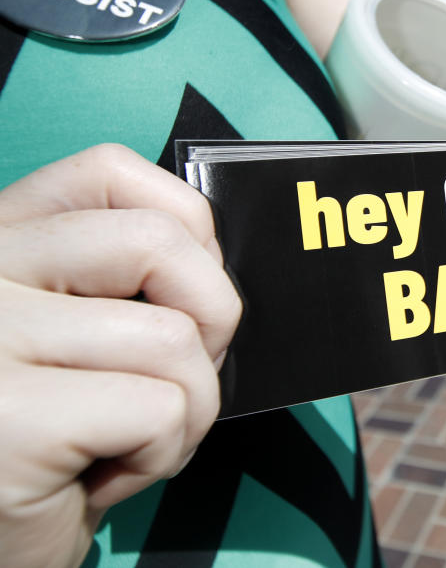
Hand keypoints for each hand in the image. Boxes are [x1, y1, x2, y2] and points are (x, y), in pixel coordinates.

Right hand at [0, 145, 241, 567]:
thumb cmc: (54, 438)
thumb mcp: (80, 335)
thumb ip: (124, 282)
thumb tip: (220, 265)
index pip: (109, 172)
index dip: (184, 226)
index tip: (185, 291)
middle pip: (159, 242)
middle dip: (209, 319)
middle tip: (174, 377)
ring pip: (174, 338)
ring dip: (187, 408)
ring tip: (126, 440)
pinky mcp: (10, 421)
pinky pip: (162, 408)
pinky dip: (164, 453)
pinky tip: (103, 479)